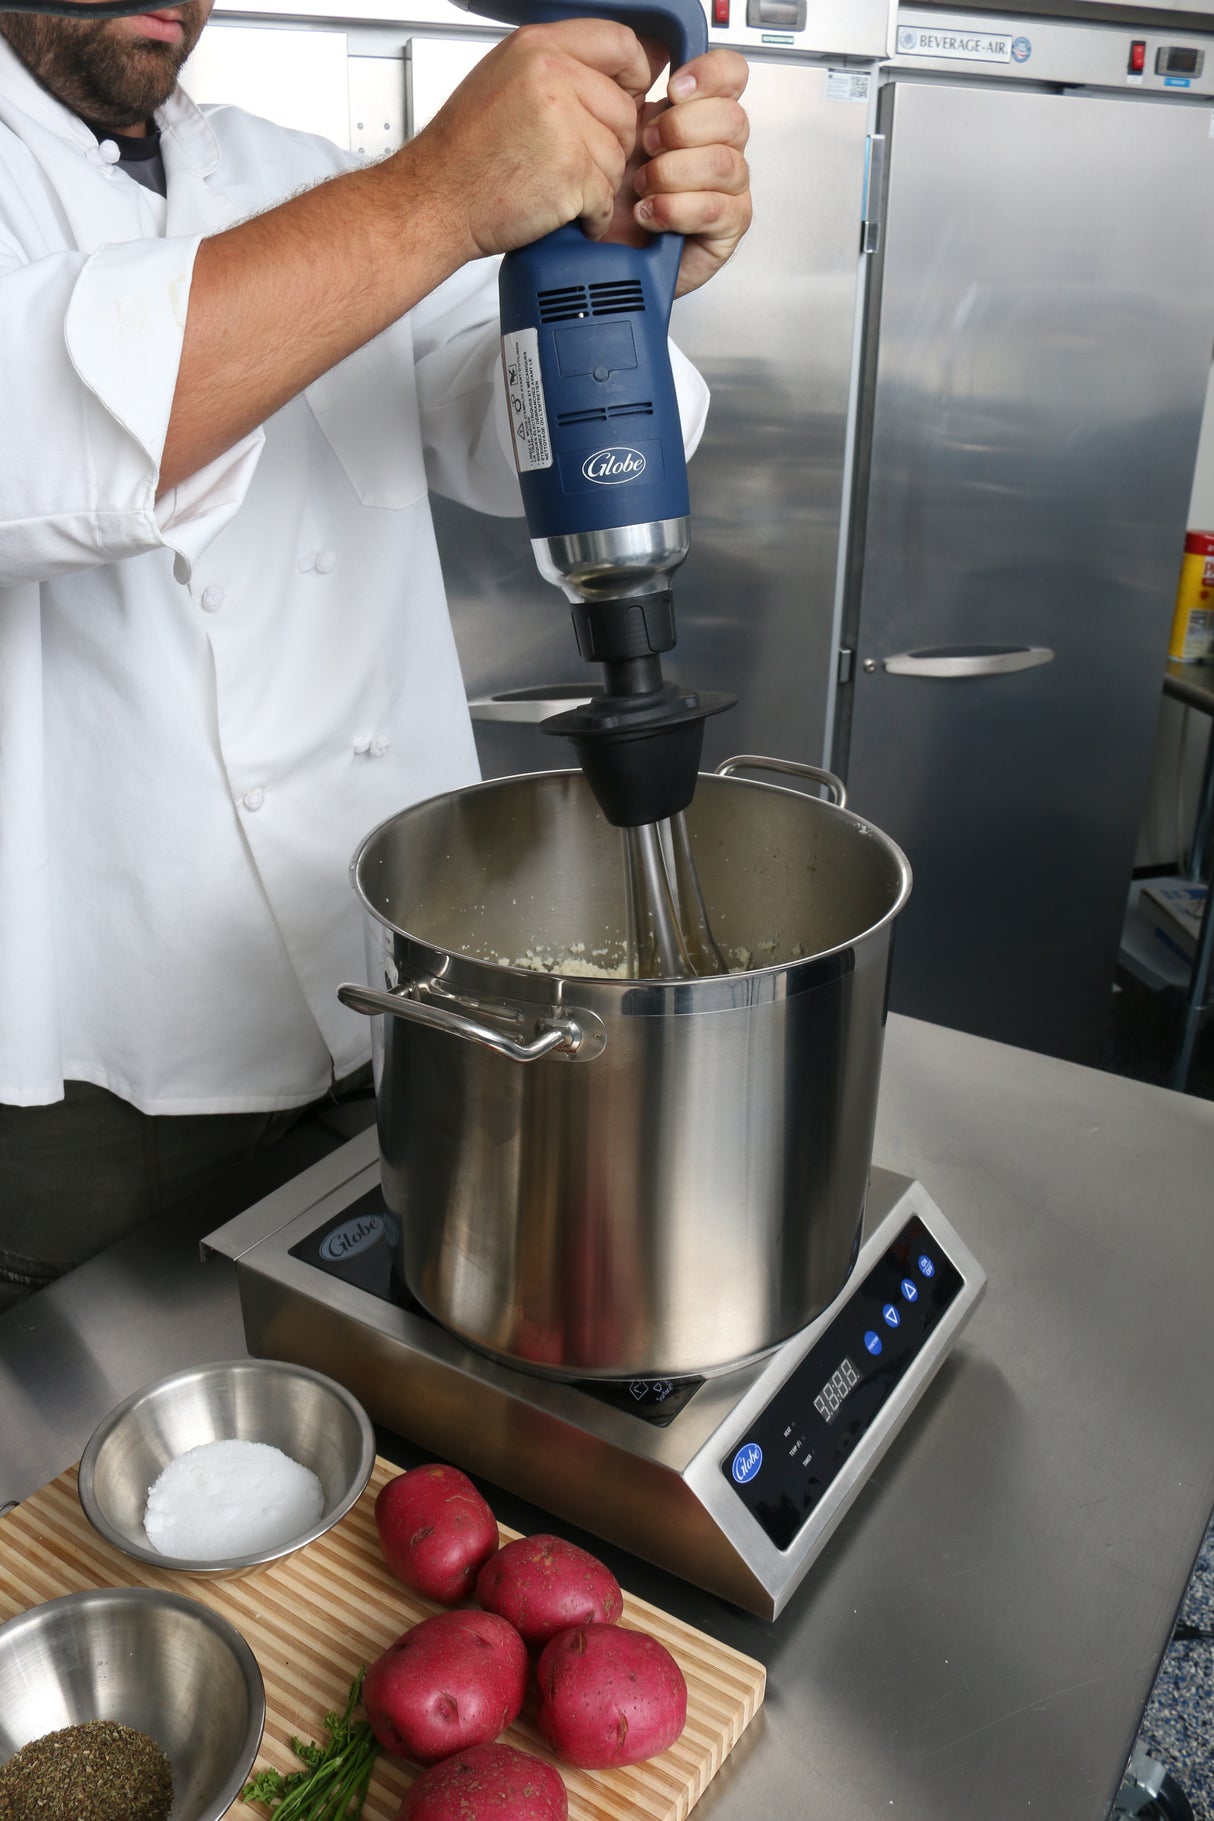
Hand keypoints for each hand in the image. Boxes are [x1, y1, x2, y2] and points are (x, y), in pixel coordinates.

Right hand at [407, 20, 657, 262]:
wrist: (435, 200)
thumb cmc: (465, 151)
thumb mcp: (505, 79)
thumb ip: (561, 69)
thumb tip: (618, 74)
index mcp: (537, 47)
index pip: (620, 43)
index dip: (635, 73)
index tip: (631, 94)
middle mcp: (552, 77)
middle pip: (624, 110)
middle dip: (609, 143)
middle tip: (574, 160)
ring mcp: (565, 126)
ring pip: (618, 156)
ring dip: (598, 181)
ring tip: (556, 185)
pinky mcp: (572, 173)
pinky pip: (607, 197)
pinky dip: (591, 215)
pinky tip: (561, 209)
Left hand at [620, 48, 751, 297]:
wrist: (604, 256)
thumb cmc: (613, 197)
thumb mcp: (616, 132)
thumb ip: (635, 89)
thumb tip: (650, 50)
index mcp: (699, 116)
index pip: (731, 75)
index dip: (710, 75)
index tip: (674, 90)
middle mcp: (720, 148)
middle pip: (732, 118)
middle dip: (681, 131)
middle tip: (647, 148)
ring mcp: (729, 189)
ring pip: (723, 163)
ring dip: (673, 173)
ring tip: (642, 189)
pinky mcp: (728, 228)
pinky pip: (715, 207)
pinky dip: (675, 209)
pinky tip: (649, 214)